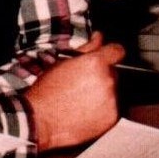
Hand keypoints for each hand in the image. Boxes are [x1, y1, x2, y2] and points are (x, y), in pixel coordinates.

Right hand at [24, 32, 123, 151]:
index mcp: (96, 63)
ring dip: (104, 93)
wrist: (41, 120)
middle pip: (114, 73)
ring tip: (82, 99)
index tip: (106, 58)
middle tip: (83, 84)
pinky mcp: (112, 117)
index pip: (118, 51)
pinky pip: (114, 109)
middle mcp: (107, 80)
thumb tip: (99, 37)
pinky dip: (104, 109)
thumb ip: (87, 48)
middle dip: (102, 76)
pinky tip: (86, 110)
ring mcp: (112, 100)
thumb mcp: (63, 63)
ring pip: (114, 91)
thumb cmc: (48, 92)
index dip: (111, 53)